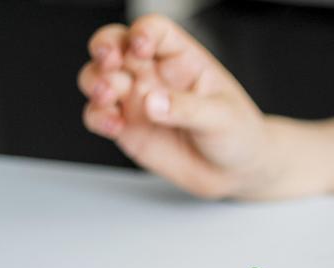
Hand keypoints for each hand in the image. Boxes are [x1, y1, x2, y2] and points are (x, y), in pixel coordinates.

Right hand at [77, 14, 271, 197]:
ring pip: (98, 77)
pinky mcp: (127, 126)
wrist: (235, 172)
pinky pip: (98, 115)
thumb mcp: (222, 117)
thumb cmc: (237, 134)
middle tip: (109, 62)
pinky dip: (97, 116)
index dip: (143, 32)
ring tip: (109, 96)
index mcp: (181, 59)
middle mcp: (153, 74)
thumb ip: (186, 108)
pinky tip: (114, 125)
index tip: (142, 47)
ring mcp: (136, 99)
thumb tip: (152, 102)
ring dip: (96, 82)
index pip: (155, 31)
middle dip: (104, 47)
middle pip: (115, 45)